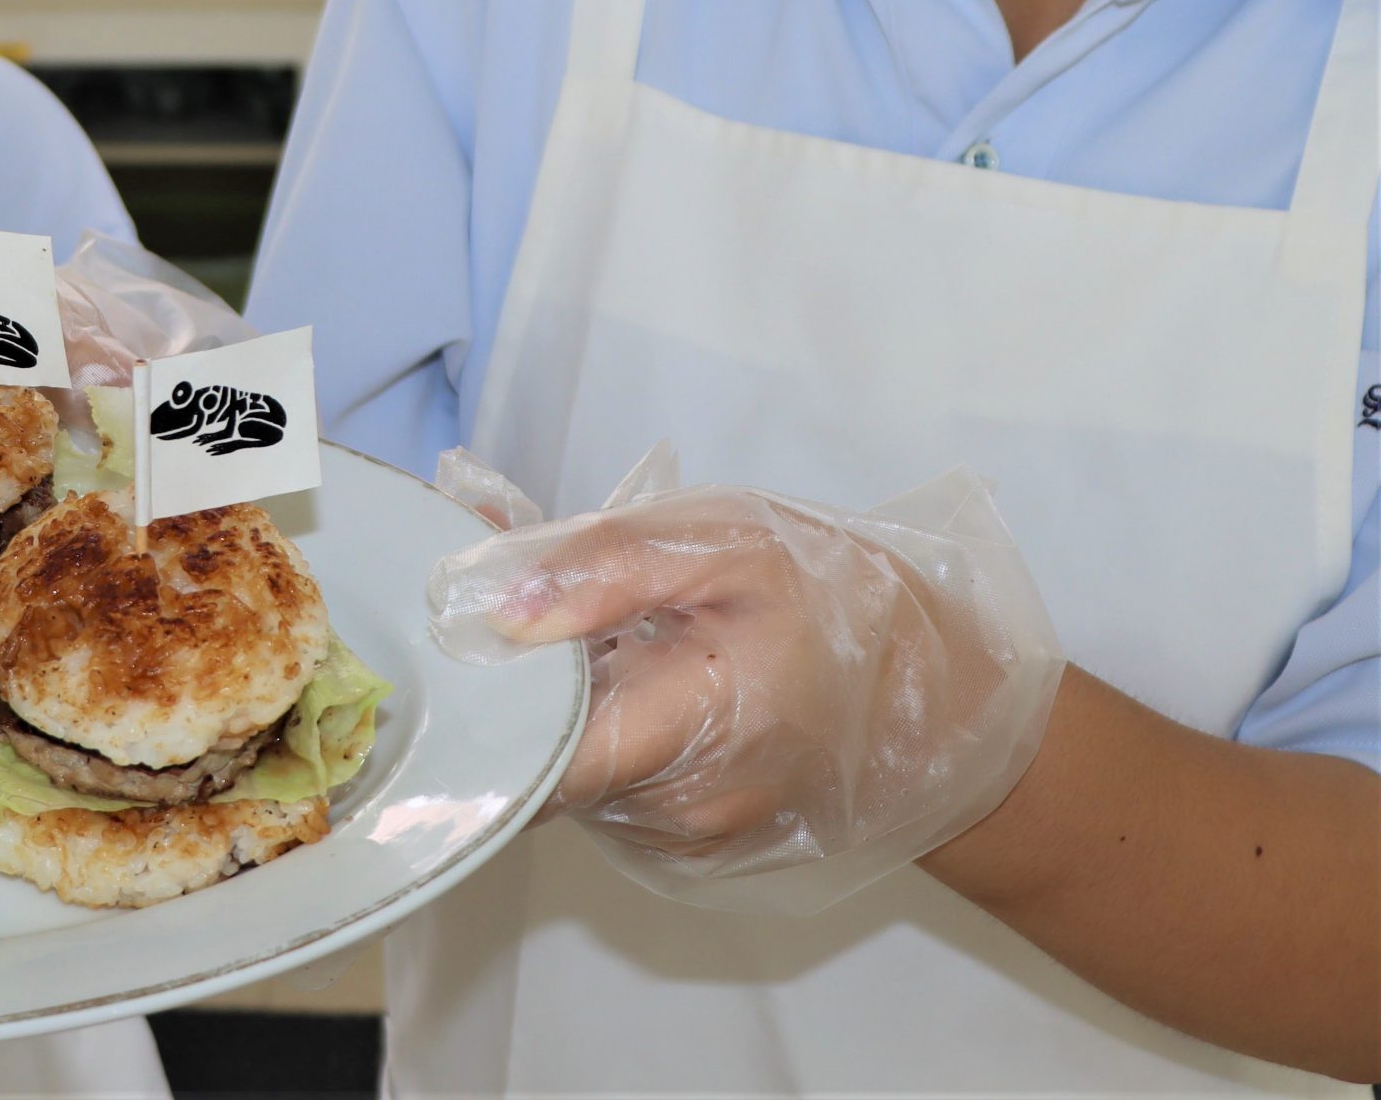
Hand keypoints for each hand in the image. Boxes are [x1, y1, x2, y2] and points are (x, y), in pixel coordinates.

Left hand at [429, 450, 1064, 911]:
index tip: (456, 644)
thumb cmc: (833, 603)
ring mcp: (682, 840)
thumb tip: (494, 605)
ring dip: (563, 709)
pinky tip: (636, 683)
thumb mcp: (723, 544)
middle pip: (539, 760)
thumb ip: (600, 568)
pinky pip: (608, 787)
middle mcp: (676, 810)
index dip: (479, 705)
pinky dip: (602, 732)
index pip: (532, 759)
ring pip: (570, 773)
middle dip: (518, 689)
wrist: (937, 697)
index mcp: (685, 729)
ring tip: (607, 642)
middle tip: (530, 611)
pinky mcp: (686, 848)